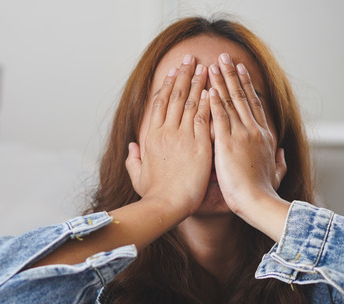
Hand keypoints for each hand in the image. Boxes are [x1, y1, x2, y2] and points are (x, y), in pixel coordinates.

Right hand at [126, 55, 211, 216]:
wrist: (166, 205)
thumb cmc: (154, 195)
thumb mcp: (138, 176)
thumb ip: (134, 159)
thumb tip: (132, 147)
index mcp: (151, 137)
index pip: (159, 104)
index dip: (166, 86)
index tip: (172, 72)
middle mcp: (165, 132)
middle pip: (174, 96)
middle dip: (183, 74)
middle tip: (190, 58)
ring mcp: (182, 136)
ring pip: (190, 102)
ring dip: (197, 82)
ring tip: (204, 66)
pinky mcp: (198, 144)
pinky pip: (203, 117)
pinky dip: (207, 101)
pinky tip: (212, 88)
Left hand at [208, 53, 289, 237]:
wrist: (259, 203)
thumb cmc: (265, 194)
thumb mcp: (277, 174)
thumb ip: (279, 162)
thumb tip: (282, 153)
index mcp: (264, 137)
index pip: (254, 105)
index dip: (247, 86)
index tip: (241, 72)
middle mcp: (254, 131)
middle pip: (242, 97)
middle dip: (233, 75)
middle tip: (226, 57)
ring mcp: (241, 134)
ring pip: (230, 101)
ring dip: (221, 81)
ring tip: (214, 64)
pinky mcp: (228, 142)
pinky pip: (219, 116)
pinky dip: (214, 100)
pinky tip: (208, 87)